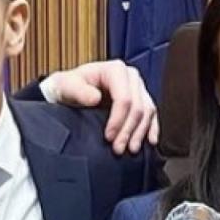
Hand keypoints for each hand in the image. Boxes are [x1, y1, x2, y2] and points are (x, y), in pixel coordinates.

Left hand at [42, 60, 157, 153]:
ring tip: (130, 149)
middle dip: (128, 130)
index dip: (118, 120)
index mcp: (115, 69)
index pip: (124, 98)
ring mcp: (138, 87)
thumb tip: (95, 98)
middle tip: (118, 148)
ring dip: (140, 133)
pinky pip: (152, 114)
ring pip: (147, 112)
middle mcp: (131, 76)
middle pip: (137, 107)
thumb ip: (79, 91)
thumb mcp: (67, 86)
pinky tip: (149, 141)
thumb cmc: (68, 87)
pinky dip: (151, 129)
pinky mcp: (141, 99)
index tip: (108, 137)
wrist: (70, 91)